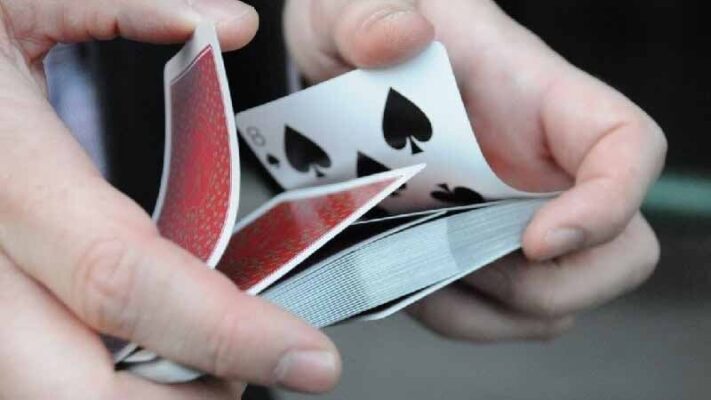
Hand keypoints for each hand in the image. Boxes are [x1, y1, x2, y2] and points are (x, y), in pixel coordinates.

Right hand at [0, 1, 339, 397]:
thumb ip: (127, 3)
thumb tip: (228, 23)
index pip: (124, 277)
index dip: (228, 332)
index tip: (308, 360)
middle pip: (75, 389)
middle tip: (257, 370)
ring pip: (40, 398)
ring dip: (140, 396)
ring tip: (201, 355)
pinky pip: (17, 376)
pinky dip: (87, 379)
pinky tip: (129, 346)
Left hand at [284, 0, 665, 341]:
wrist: (337, 68)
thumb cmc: (365, 28)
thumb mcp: (352, 7)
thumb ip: (372, 15)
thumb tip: (399, 37)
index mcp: (538, 100)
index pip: (627, 149)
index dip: (610, 205)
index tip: (536, 240)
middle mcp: (542, 168)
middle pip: (619, 252)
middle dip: (545, 285)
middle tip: (455, 258)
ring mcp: (514, 215)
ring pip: (554, 300)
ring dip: (489, 309)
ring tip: (412, 271)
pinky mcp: (476, 248)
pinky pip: (499, 312)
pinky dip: (457, 315)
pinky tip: (404, 284)